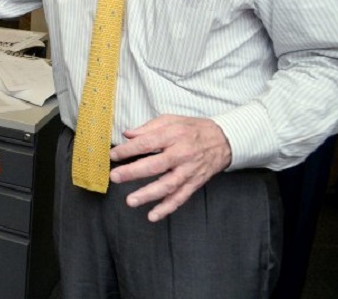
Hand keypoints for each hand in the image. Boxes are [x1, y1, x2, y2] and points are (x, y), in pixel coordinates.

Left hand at [107, 114, 231, 221]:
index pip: (147, 143)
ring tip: (131, 201)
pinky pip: (180, 198)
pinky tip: (153, 215)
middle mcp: (182, 154)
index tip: (113, 155)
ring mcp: (189, 171)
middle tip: (115, 177)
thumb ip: (148, 128)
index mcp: (174, 135)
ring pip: (168, 185)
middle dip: (133, 172)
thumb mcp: (171, 120)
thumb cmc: (192, 129)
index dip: (129, 150)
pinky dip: (167, 208)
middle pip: (156, 165)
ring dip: (148, 195)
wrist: (223, 141)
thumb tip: (127, 135)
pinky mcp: (194, 183)